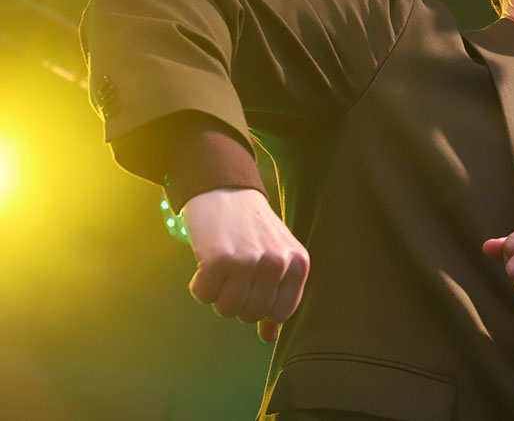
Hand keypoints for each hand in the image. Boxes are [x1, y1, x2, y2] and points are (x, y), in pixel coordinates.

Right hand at [181, 188, 309, 342]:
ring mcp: (250, 260)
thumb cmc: (253, 231)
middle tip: (234, 273)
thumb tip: (270, 339)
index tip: (253, 286)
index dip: (260, 307)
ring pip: (227, 310)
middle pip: (251, 314)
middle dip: (237, 300)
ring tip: (222, 267)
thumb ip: (279, 295)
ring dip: (217, 294)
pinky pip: (203, 295)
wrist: (226, 190)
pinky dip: (199, 284)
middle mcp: (277, 262)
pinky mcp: (219, 258)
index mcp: (299, 263)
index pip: (280, 313)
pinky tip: (206, 262)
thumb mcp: (278, 257)